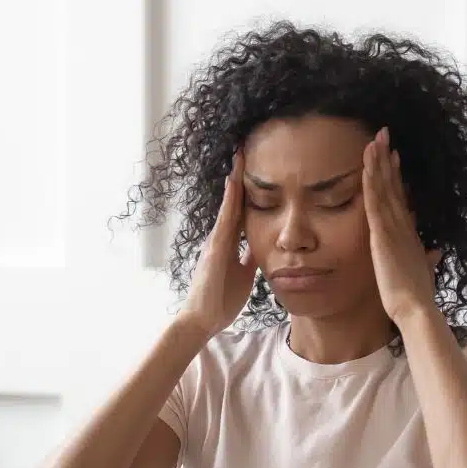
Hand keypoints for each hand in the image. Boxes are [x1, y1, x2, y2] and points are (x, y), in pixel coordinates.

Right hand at [179, 152, 256, 338]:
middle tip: (245, 148)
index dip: (248, 189)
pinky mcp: (214, 251)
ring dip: (234, 182)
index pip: (241, 210)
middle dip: (239, 176)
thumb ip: (249, 256)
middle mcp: (220, 238)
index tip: (255, 167)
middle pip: (233, 201)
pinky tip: (233, 185)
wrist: (202, 319)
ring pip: (228, 206)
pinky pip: (224, 222)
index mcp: (229, 243)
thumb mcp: (244, 273)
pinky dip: (229, 203)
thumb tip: (263, 243)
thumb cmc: (221, 299)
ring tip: (240, 156)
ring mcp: (215, 242)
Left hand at [362, 128, 440, 325]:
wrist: (416, 308)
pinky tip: (367, 164)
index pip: (401, 199)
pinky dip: (371, 181)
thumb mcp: (423, 272)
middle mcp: (403, 226)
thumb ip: (427, 259)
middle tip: (384, 136)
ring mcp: (393, 229)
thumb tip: (434, 252)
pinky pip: (375, 202)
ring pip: (384, 189)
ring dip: (378, 163)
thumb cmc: (417, 296)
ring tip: (374, 139)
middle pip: (393, 187)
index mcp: (410, 234)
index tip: (393, 157)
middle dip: (388, 160)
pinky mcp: (383, 235)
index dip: (397, 177)